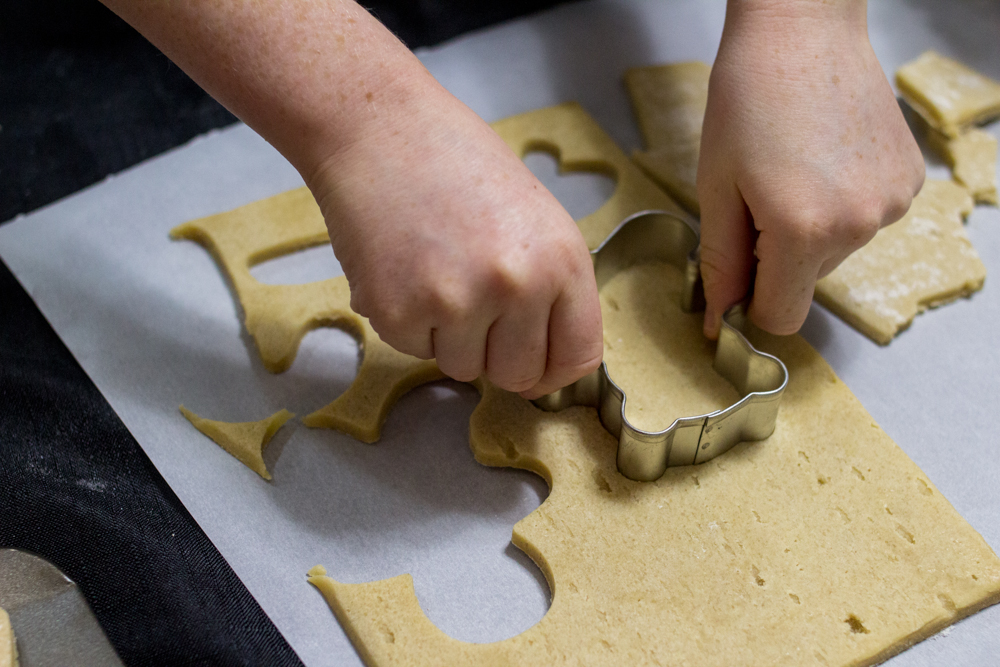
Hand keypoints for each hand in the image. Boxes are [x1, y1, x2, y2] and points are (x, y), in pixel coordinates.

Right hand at [309, 74, 603, 398]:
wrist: (376, 127)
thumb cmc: (456, 162)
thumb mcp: (534, 217)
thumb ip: (550, 285)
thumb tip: (548, 358)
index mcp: (562, 260)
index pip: (577, 357)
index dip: (554, 370)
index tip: (537, 367)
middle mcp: (517, 287)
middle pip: (519, 376)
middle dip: (497, 354)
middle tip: (473, 303)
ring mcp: (456, 303)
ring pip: (463, 369)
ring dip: (449, 337)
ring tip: (435, 270)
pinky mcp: (398, 314)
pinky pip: (413, 350)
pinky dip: (407, 321)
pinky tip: (403, 268)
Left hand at [697, 0, 924, 336]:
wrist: (802, 31)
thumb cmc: (747, 99)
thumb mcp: (717, 188)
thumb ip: (721, 263)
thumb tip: (721, 322)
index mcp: (804, 231)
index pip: (781, 317)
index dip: (751, 303)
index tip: (736, 271)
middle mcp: (858, 225)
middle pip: (805, 282)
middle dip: (775, 258)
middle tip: (757, 197)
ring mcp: (890, 204)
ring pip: (834, 253)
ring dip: (808, 231)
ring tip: (791, 171)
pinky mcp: (908, 182)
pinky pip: (863, 221)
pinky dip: (840, 205)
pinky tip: (823, 160)